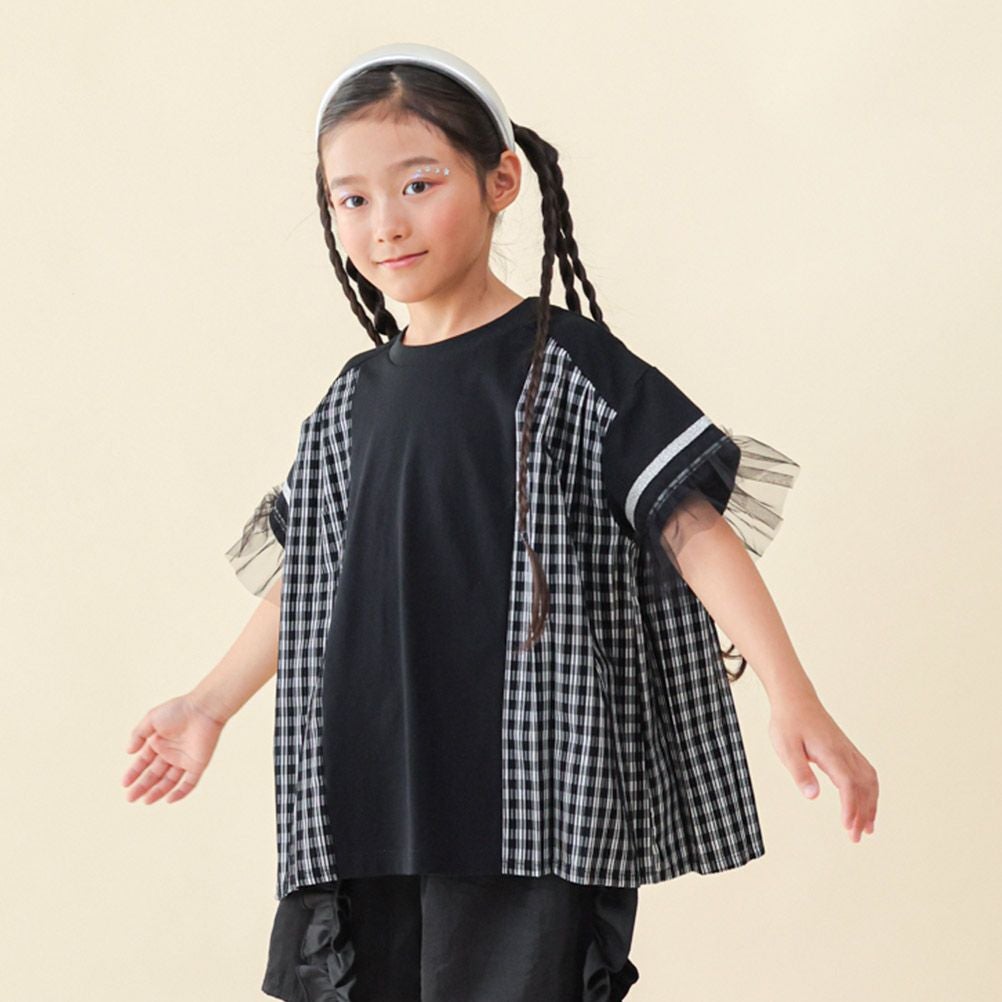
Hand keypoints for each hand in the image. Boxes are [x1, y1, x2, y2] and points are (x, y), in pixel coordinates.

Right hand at [122, 694, 225, 804]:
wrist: (203, 709)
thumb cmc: (178, 710)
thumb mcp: (151, 719)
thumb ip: (138, 734)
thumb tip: (128, 752)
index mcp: (159, 743)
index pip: (144, 762)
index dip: (134, 773)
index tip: (124, 784)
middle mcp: (171, 753)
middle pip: (155, 775)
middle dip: (142, 786)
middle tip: (130, 798)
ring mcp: (184, 760)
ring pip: (170, 781)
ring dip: (158, 792)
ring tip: (145, 801)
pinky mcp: (198, 764)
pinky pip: (190, 782)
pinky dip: (181, 792)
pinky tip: (169, 800)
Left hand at [768, 694, 878, 842]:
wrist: (796, 699)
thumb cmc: (788, 723)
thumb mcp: (785, 747)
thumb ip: (799, 772)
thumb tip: (813, 796)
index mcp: (830, 752)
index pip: (848, 784)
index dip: (850, 807)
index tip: (848, 827)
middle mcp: (844, 752)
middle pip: (863, 786)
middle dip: (863, 813)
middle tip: (856, 838)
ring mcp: (848, 750)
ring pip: (869, 780)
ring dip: (871, 805)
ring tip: (868, 828)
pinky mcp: (847, 750)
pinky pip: (866, 773)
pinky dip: (870, 791)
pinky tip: (867, 804)